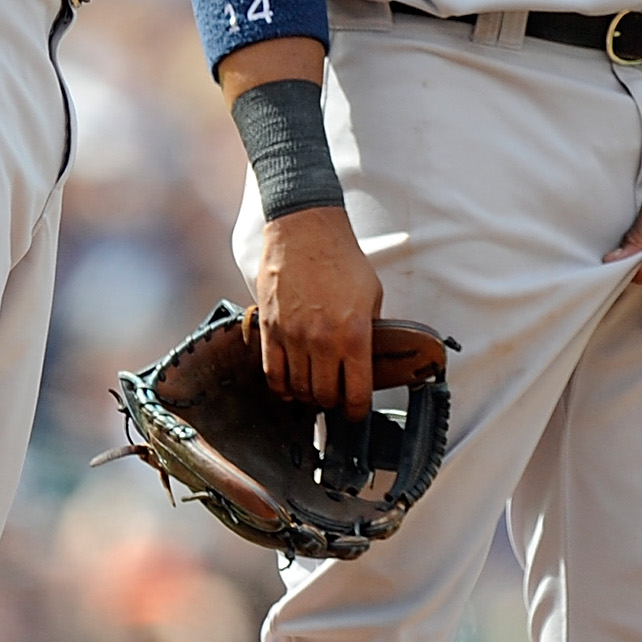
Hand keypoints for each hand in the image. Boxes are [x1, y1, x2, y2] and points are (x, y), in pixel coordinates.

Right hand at [252, 204, 382, 417]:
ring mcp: (293, 337)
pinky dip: (281, 386)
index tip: (355, 411)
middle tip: (335, 396)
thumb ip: (370, 329)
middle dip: (332, 402)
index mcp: (354, 334)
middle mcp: (322, 341)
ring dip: (307, 395)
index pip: (356, 393)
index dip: (356, 410)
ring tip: (313, 389)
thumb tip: (368, 357)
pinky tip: (289, 385)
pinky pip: (272, 373)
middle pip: (325, 396)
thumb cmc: (340, 258)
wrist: (304, 230)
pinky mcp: (270, 329)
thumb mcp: (372, 294)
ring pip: (298, 389)